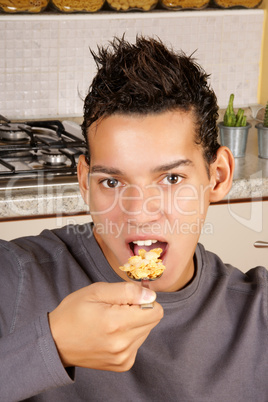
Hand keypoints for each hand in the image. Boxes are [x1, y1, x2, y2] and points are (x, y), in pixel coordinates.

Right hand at [48, 282, 162, 371]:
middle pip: (152, 320)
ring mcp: (123, 357)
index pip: (155, 310)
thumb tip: (151, 295)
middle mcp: (123, 344)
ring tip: (110, 321)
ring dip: (134, 323)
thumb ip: (127, 291)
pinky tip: (111, 333)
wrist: (56, 342)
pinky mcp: (123, 364)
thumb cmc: (74, 312)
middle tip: (116, 308)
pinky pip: (138, 343)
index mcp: (117, 323)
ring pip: (146, 331)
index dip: (143, 299)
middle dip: (139, 310)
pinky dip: (128, 335)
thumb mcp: (97, 291)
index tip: (126, 299)